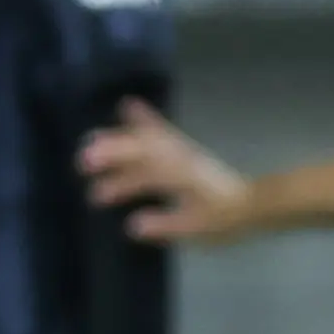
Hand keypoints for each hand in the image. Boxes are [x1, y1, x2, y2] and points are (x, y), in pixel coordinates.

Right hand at [78, 101, 255, 241]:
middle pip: (143, 149)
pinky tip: (128, 106)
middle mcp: (180, 158)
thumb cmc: (223, 219)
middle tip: (82, 161)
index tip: (97, 194)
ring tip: (90, 142)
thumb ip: (165, 225)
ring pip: (148, 138)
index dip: (121, 183)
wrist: (251, 204)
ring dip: (119, 138)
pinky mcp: (183, 149)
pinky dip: (144, 117)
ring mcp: (182, 150)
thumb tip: (132, 226)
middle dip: (112, 153)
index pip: (146, 176)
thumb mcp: (195, 228)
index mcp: (183, 178)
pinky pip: (161, 129)